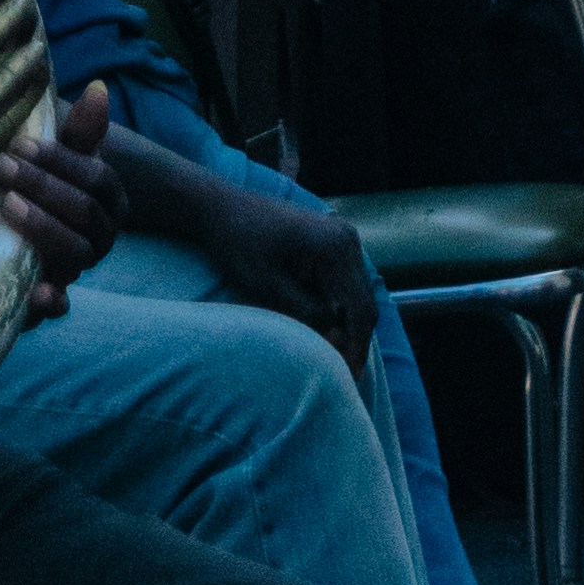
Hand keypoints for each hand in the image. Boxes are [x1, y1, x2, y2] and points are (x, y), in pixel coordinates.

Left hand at [0, 79, 119, 314]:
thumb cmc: (29, 174)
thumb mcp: (47, 149)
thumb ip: (75, 128)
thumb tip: (99, 89)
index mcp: (106, 196)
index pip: (96, 177)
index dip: (62, 161)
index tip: (21, 143)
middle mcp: (99, 235)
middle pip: (85, 214)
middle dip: (44, 188)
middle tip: (1, 166)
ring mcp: (76, 266)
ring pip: (76, 255)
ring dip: (45, 229)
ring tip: (8, 206)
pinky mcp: (49, 295)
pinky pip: (60, 305)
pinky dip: (52, 301)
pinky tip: (37, 292)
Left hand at [200, 165, 380, 373]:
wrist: (219, 207)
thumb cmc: (239, 244)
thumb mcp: (271, 288)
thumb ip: (309, 316)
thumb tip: (339, 340)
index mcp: (335, 247)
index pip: (360, 310)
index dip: (356, 348)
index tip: (348, 377)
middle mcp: (347, 238)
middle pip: (364, 304)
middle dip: (353, 339)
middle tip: (340, 371)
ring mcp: (341, 237)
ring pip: (356, 295)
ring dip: (345, 324)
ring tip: (329, 352)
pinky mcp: (331, 241)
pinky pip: (344, 283)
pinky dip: (337, 307)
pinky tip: (322, 326)